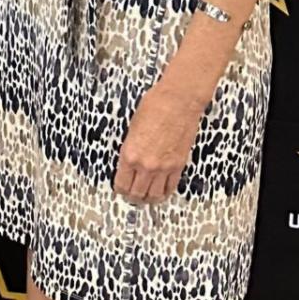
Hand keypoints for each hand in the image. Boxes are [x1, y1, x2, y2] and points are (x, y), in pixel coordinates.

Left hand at [113, 84, 204, 205]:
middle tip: (131, 196)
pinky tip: (161, 192)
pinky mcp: (179, 165)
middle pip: (136, 194)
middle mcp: (146, 165)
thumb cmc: (155, 106)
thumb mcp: (132, 128)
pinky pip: (170, 187)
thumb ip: (130, 149)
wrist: (178, 101)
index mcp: (130, 154)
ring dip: (148, 198)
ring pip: (154, 195)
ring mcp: (164, 167)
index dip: (119, 189)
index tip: (120, 189)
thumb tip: (130, 162)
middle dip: (132, 197)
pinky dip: (164, 192)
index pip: (121, 184)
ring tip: (146, 197)